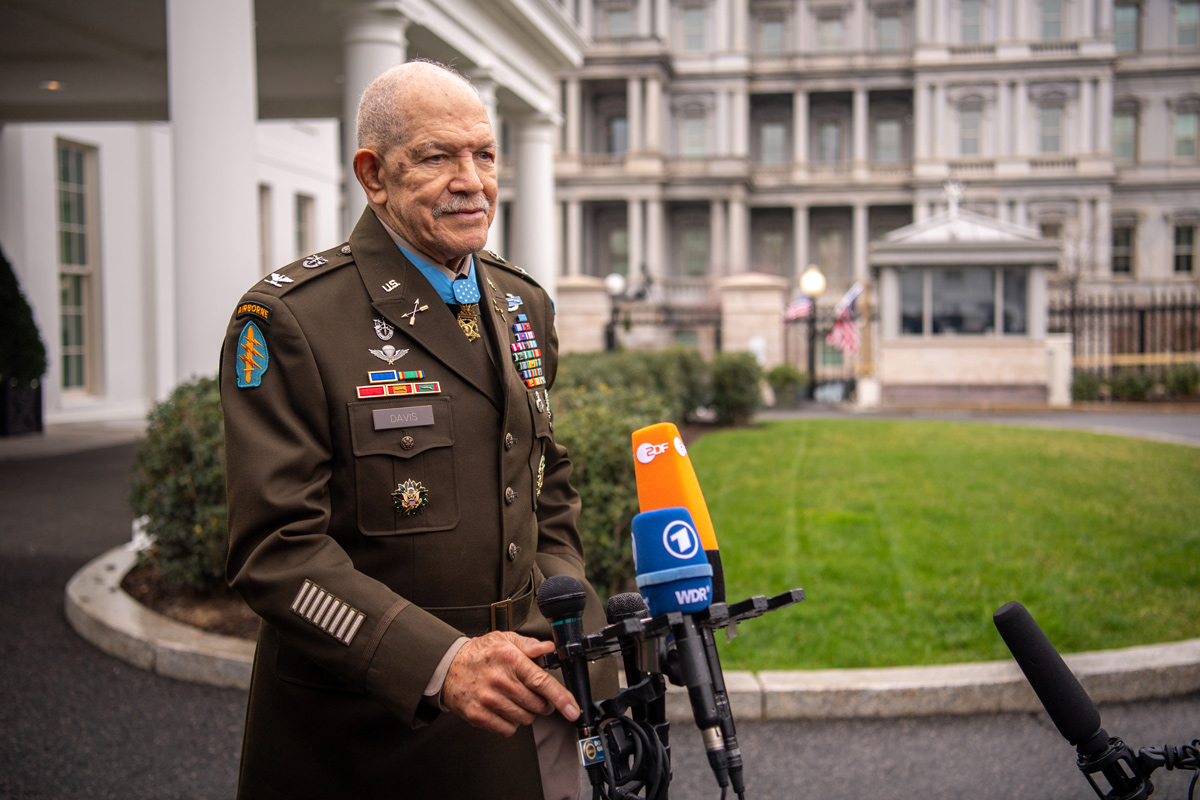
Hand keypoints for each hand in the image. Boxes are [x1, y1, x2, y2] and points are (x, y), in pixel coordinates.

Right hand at [442, 631, 580, 736]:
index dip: (561, 698)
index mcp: (509, 659)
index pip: (541, 681)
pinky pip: (507, 729)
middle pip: (537, 704)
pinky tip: (503, 709)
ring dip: (526, 713)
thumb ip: (528, 645)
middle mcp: (500, 681)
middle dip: (542, 703)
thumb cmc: (479, 653)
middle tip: (534, 695)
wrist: (447, 667)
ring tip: (515, 699)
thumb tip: (548, 648)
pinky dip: (510, 723)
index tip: (573, 710)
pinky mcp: (478, 715)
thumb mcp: (503, 639)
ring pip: (525, 718)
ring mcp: (488, 700)